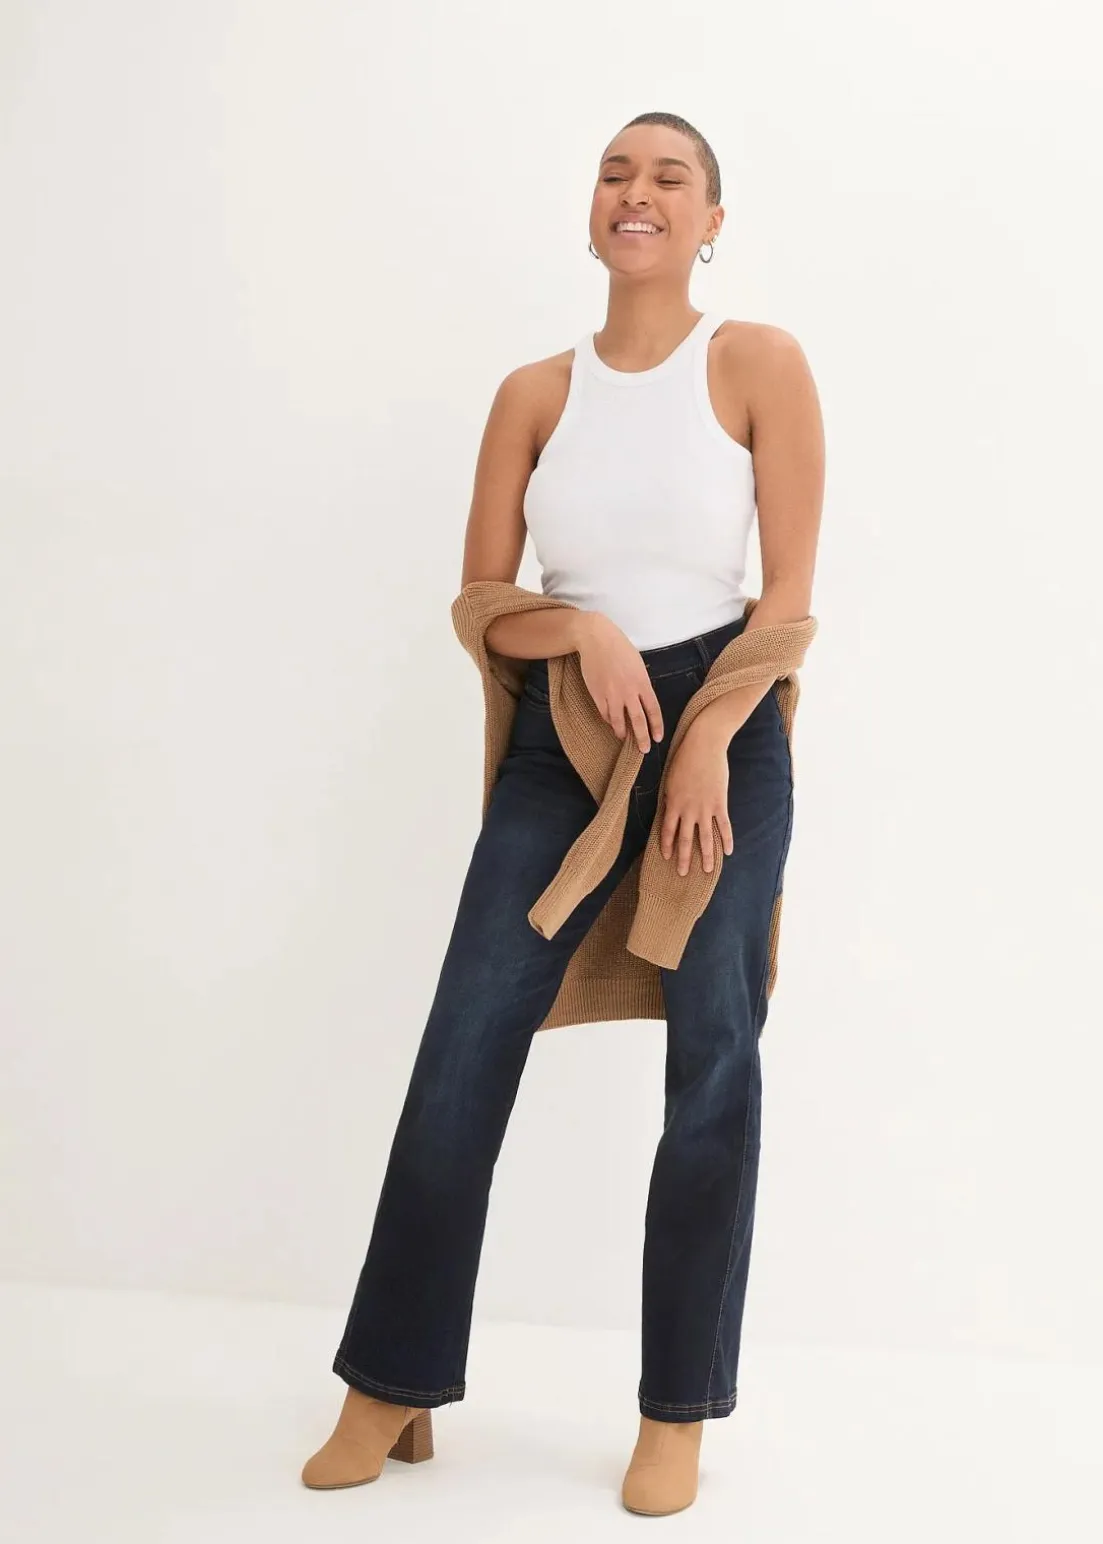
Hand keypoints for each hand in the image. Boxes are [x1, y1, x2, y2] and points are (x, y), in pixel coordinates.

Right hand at [575, 613, 663, 752]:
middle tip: (644, 749)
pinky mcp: (597, 694)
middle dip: (641, 738)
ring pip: (618, 721)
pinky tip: (611, 723)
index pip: (653, 710)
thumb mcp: (637, 664)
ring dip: (621, 732)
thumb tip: (642, 699)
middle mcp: (629, 692)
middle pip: (637, 721)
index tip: (657, 738)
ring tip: (623, 738)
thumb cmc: (619, 648)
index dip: (656, 726)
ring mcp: (612, 694)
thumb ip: (640, 683)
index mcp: (642, 683)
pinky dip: (608, 720)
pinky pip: (604, 713)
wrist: (596, 639)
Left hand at [658, 720, 733, 875]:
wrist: (704, 745)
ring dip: (705, 856)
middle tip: (682, 874)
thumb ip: (671, 799)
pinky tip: (727, 852)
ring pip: (705, 838)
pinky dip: (726, 840)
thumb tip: (670, 813)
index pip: (667, 831)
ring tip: (707, 870)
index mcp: (673, 803)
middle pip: (685, 840)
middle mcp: (688, 810)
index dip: (667, 845)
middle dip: (683, 859)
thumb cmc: (684, 759)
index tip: (666, 857)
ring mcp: (705, 808)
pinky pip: (723, 826)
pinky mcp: (720, 803)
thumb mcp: (670, 780)